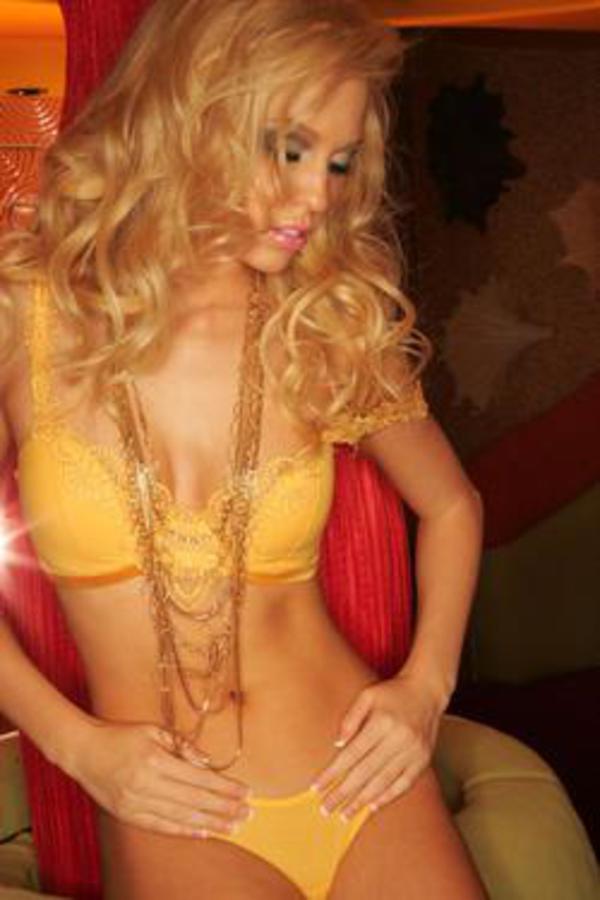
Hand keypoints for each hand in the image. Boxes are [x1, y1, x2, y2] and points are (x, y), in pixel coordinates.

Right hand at [65, 719, 252, 837]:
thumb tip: (207, 762)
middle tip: (248, 814)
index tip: (246, 792)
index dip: (225, 787)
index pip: (199, 778)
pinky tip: (204, 832)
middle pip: (194, 800)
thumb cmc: (121, 736)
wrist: (83, 751)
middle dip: (224, 808)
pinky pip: (161, 826)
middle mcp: (146, 784)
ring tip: (233, 826)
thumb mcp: (153, 730)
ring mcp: (136, 803)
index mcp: (155, 760)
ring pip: (181, 816)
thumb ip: (182, 745)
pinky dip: (184, 830)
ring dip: (211, 823)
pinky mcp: (128, 815)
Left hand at [311, 672, 445, 818]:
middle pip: (365, 772)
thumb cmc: (392, 693)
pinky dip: (387, 797)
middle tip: (326, 809)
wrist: (427, 691)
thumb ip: (351, 718)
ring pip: (383, 782)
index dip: (333, 773)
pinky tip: (371, 807)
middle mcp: (399, 739)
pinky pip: (403, 784)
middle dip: (343, 793)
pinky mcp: (423, 760)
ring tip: (345, 814)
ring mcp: (413, 752)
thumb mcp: (368, 695)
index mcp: (383, 722)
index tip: (317, 788)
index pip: (352, 754)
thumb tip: (337, 745)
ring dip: (362, 801)